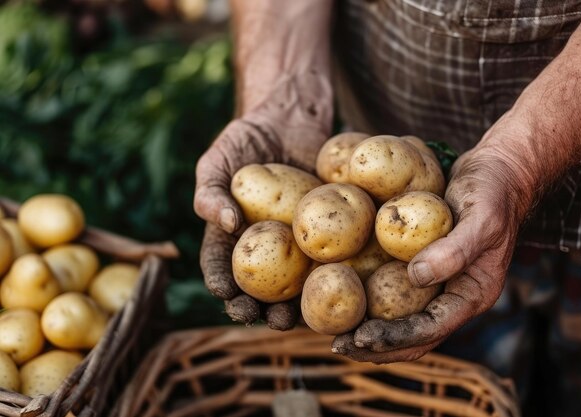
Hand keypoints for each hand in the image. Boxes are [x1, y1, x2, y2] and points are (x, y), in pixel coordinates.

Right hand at [194, 72, 331, 327]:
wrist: (291, 116)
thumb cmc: (247, 138)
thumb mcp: (218, 160)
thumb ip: (210, 192)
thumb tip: (226, 225)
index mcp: (233, 234)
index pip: (221, 264)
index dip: (222, 283)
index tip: (226, 295)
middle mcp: (265, 244)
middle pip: (258, 285)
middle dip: (256, 307)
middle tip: (259, 315)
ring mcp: (298, 240)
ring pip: (294, 283)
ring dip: (290, 306)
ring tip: (291, 317)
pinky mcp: (329, 231)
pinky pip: (329, 258)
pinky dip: (330, 278)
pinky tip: (331, 291)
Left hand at [332, 135, 534, 362]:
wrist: (498, 170)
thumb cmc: (494, 191)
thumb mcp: (482, 218)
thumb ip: (455, 250)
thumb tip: (415, 276)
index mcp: (473, 295)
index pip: (431, 330)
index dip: (395, 338)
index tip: (360, 337)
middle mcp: (455, 296)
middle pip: (414, 337)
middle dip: (377, 347)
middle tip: (338, 345)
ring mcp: (440, 283)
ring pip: (403, 319)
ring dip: (371, 330)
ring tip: (335, 334)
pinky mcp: (424, 265)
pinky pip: (396, 291)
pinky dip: (372, 300)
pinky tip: (346, 295)